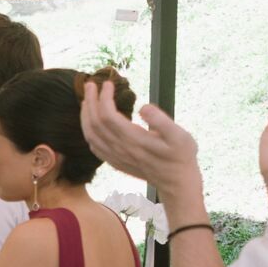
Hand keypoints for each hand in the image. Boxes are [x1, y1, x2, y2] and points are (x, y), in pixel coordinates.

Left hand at [80, 80, 203, 202]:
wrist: (176, 183)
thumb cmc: (181, 156)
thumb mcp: (180, 136)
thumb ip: (162, 121)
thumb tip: (143, 107)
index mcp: (134, 139)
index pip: (108, 115)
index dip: (104, 98)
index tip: (108, 83)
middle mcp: (120, 149)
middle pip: (95, 123)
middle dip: (90, 101)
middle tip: (91, 84)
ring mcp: (115, 157)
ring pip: (91, 134)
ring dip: (86, 115)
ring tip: (87, 99)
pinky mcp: (115, 162)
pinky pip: (94, 146)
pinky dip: (88, 130)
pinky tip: (90, 122)